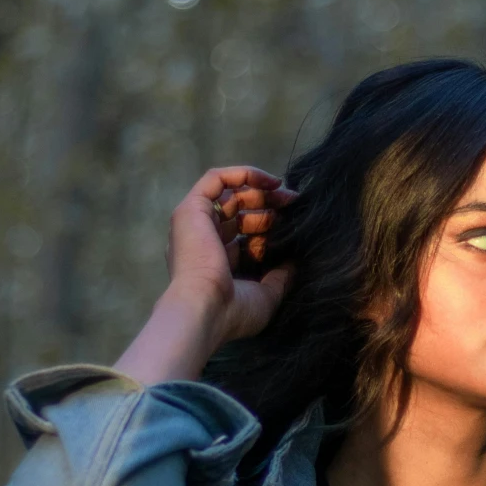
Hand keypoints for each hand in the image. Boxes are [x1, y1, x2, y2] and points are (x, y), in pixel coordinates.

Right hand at [166, 164, 297, 345]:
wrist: (204, 309)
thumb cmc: (232, 311)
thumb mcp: (265, 296)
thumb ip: (280, 277)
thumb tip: (295, 263)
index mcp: (215, 262)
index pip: (244, 236)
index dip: (269, 228)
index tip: (293, 226)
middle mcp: (203, 241)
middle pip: (238, 212)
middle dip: (268, 205)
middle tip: (293, 205)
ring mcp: (195, 224)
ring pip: (229, 194)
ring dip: (260, 190)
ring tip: (286, 195)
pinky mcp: (191, 209)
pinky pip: (216, 179)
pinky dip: (243, 174)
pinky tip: (270, 182)